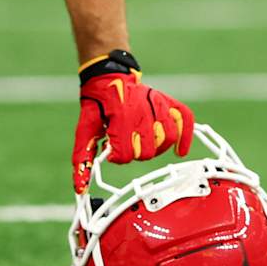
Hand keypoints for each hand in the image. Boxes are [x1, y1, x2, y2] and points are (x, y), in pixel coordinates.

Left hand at [72, 50, 194, 192]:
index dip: (118, 158)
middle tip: (129, 146)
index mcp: (120, 117)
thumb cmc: (97, 104)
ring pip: (167, 138)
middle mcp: (141, 110)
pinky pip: (185, 119)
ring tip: (146, 144)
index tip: (113, 151)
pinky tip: (180, 150)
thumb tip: (80, 188)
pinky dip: (186, 136)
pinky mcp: (168, 101)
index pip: (126, 155)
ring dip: (157, 148)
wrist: (107, 76)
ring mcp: (157, 104)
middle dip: (137, 153)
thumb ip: (82, 157)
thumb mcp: (85, 129)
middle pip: (148, 151)